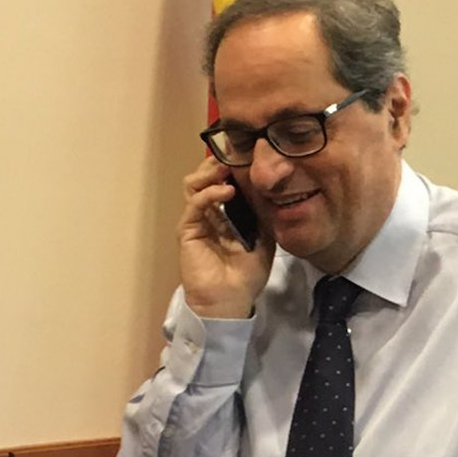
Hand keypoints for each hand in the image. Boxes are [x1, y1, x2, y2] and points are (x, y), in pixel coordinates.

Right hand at [178, 155, 273, 318]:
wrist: (231, 300)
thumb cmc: (247, 274)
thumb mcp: (264, 239)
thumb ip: (263, 214)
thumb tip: (269, 186)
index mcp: (226, 215)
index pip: (223, 183)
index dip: (232, 168)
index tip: (247, 156)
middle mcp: (209, 214)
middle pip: (204, 178)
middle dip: (216, 164)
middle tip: (233, 156)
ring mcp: (196, 221)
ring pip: (193, 186)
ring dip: (209, 173)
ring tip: (227, 169)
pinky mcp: (188, 230)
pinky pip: (195, 204)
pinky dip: (209, 194)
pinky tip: (226, 192)